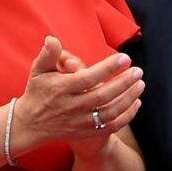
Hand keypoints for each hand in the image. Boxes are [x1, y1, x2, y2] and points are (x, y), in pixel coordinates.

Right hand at [11, 36, 143, 156]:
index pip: (87, 78)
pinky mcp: (86, 132)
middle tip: (138, 71)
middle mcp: (71, 106)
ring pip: (109, 113)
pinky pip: (110, 126)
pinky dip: (126, 116)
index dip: (107, 68)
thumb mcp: (38, 71)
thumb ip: (48, 55)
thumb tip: (52, 39)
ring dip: (128, 99)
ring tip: (140, 84)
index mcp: (61, 89)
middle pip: (102, 96)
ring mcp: (80, 121)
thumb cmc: (38, 92)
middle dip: (123, 83)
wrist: (31, 124)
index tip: (124, 58)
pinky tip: (136, 103)